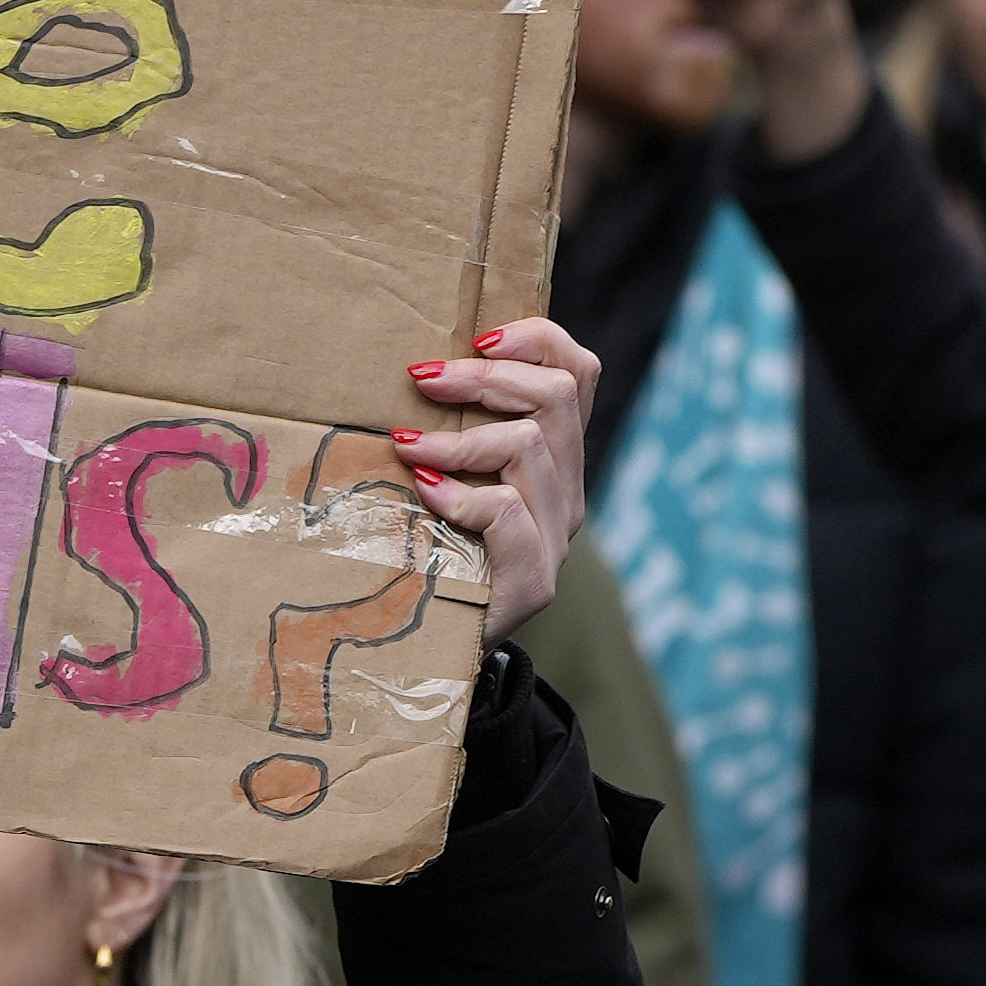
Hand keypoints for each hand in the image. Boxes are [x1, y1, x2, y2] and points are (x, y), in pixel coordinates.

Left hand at [402, 318, 597, 641]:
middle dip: (484, 376)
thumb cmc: (431, 547)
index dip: (538, 338)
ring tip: (405, 445)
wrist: (440, 649)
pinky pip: (506, 512)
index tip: (477, 336)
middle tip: (421, 379)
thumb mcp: (448, 473)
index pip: (579, 371)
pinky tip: (424, 493)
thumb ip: (451, 426)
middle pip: (557, 396)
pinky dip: (460, 495)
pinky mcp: (531, 580)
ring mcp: (555, 537)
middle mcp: (566, 492)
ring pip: (532, 445)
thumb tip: (408, 363)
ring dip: (458, 437)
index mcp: (554, 458)